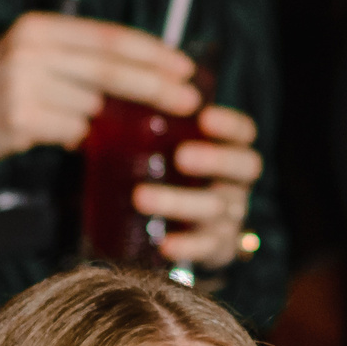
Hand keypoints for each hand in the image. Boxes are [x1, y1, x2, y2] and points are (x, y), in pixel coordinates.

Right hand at [0, 13, 198, 168]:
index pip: (107, 36)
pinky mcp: (19, 120)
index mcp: (39, 27)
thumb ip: (81, 60)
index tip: (185, 67)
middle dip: (154, 85)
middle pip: (108, 69)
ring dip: (116, 120)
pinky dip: (85, 138)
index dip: (151, 51)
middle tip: (189, 100)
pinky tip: (86, 143)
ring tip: (137, 128)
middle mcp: (30, 50)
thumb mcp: (36, 57)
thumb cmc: (5, 90)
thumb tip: (148, 73)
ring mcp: (22, 85)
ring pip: (92, 106)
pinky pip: (72, 132)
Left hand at [147, 103, 262, 268]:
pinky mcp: (217, 247)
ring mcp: (230, 216)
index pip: (243, 132)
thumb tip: (102, 98)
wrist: (185, 229)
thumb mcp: (165, 146)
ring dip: (179, 202)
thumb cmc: (169, 172)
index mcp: (230, 149)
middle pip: (244, 167)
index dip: (230, 125)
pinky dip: (187, 245)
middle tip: (181, 156)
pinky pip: (207, 247)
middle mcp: (237, 181)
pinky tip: (164, 244)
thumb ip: (150, 124)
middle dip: (215, 160)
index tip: (204, 117)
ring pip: (216, 208)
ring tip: (140, 197)